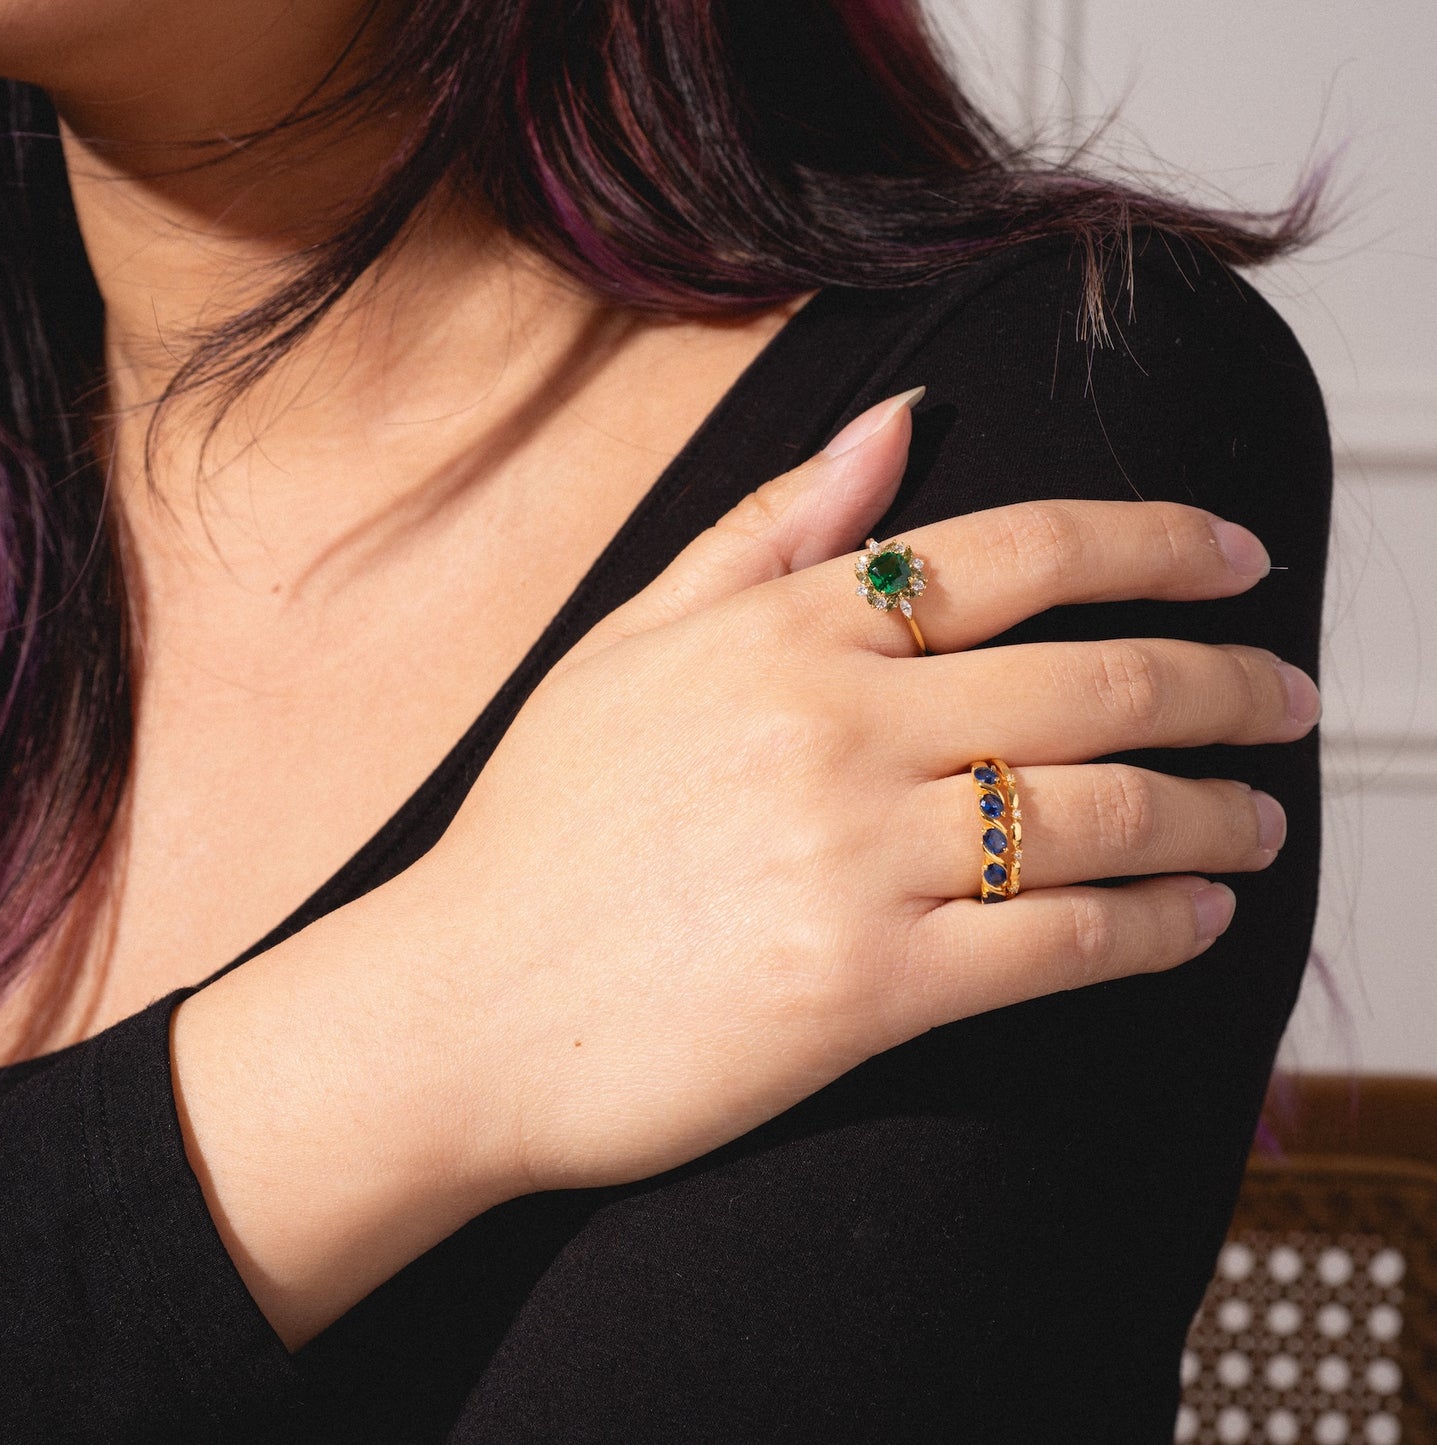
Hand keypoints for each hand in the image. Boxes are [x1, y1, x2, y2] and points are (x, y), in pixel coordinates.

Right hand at [411, 389, 1317, 1199]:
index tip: (1241, 560)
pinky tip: (1196, 916)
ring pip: (1101, 815)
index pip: (1017, 552)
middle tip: (1292, 700)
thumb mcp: (629, 643)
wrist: (460, 1007)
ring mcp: (855, 860)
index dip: (1157, 543)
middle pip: (1097, 682)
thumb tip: (899, 425)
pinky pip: (1059, 944)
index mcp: (785, 632)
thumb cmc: (541, 826)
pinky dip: (1155, 926)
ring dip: (1213, 813)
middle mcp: (835, 729)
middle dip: (1228, 686)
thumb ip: (768, 530)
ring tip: (1261, 820)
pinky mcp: (865, 991)